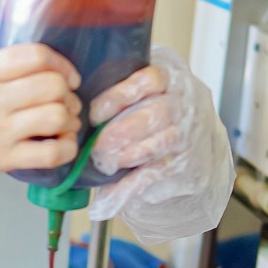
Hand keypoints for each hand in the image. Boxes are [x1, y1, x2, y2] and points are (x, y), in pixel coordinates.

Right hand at [0, 44, 82, 188]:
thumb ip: (3, 70)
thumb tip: (47, 69)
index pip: (36, 56)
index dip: (62, 65)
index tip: (68, 78)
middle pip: (52, 87)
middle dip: (69, 96)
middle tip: (66, 104)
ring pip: (56, 117)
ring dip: (70, 121)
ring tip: (65, 125)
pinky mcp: (2, 159)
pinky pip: (51, 153)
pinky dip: (67, 148)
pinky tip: (63, 145)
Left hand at [86, 47, 234, 242]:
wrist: (191, 139)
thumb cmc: (154, 111)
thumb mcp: (141, 93)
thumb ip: (116, 96)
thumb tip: (75, 109)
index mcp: (171, 76)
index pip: (150, 79)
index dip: (119, 96)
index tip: (95, 114)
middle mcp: (185, 102)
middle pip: (159, 112)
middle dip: (124, 130)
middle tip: (99, 145)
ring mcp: (190, 132)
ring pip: (165, 140)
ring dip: (131, 154)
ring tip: (108, 163)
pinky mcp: (186, 161)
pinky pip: (160, 172)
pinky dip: (134, 184)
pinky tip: (115, 191)